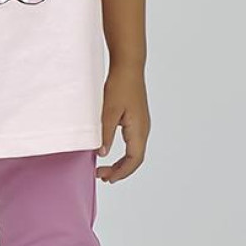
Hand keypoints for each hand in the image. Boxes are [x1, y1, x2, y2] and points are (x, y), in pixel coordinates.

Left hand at [96, 64, 150, 183]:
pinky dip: (122, 152)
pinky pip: (133, 143)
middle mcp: (143, 129)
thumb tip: (102, 154)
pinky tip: (109, 150)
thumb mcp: (109, 111)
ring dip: (121, 163)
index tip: (106, 178)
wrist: (129, 66)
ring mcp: (141, 125)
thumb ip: (105, 134)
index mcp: (139, 129)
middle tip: (102, 176)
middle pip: (135, 159)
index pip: (133, 160)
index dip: (121, 172)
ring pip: (134, 152)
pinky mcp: (137, 120)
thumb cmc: (120, 86)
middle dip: (120, 170)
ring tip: (105, 169)